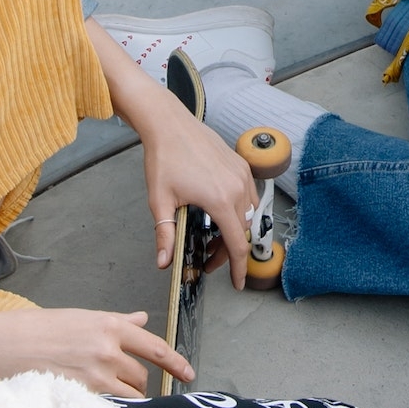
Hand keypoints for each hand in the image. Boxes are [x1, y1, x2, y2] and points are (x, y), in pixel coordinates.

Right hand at [0, 307, 192, 395]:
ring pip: (127, 396)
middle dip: (133, 383)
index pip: (154, 346)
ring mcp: (94, 375)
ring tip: (95, 396)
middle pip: (140, 376)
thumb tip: (140, 319)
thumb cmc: (29, 330)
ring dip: (120, 399)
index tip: (189, 374)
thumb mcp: (74, 318)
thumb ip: (111, 323)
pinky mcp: (80, 397)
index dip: (176, 363)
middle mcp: (106, 348)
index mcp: (107, 325)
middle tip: (109, 385)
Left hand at [137, 106, 257, 287]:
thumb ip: (166, 234)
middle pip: (242, 232)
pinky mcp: (240, 166)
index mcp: (220, 201)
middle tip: (208, 259)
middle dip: (229, 251)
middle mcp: (237, 188)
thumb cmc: (164, 158)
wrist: (169, 124)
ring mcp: (242, 176)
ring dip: (234, 230)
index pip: (236, 245)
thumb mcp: (160, 201)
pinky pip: (248, 196)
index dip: (238, 268)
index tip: (238, 283)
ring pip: (247, 214)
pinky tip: (218, 212)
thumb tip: (165, 262)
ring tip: (212, 237)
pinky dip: (238, 210)